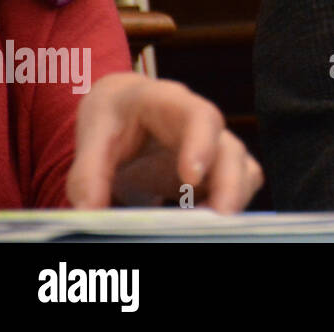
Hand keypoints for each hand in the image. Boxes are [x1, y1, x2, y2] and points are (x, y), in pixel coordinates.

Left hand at [67, 72, 262, 212]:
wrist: (126, 112)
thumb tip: (88, 215)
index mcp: (171, 104)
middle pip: (231, 149)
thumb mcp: (92, 136)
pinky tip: (199, 226)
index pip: (199, 116)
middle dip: (229, 185)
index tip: (192, 178)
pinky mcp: (218, 172)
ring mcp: (215, 148)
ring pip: (245, 171)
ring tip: (203, 228)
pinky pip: (239, 189)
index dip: (202, 145)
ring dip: (232, 200)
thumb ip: (88, 174)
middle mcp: (204, 125)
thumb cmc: (113, 118)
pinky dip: (227, 208)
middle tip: (215, 219)